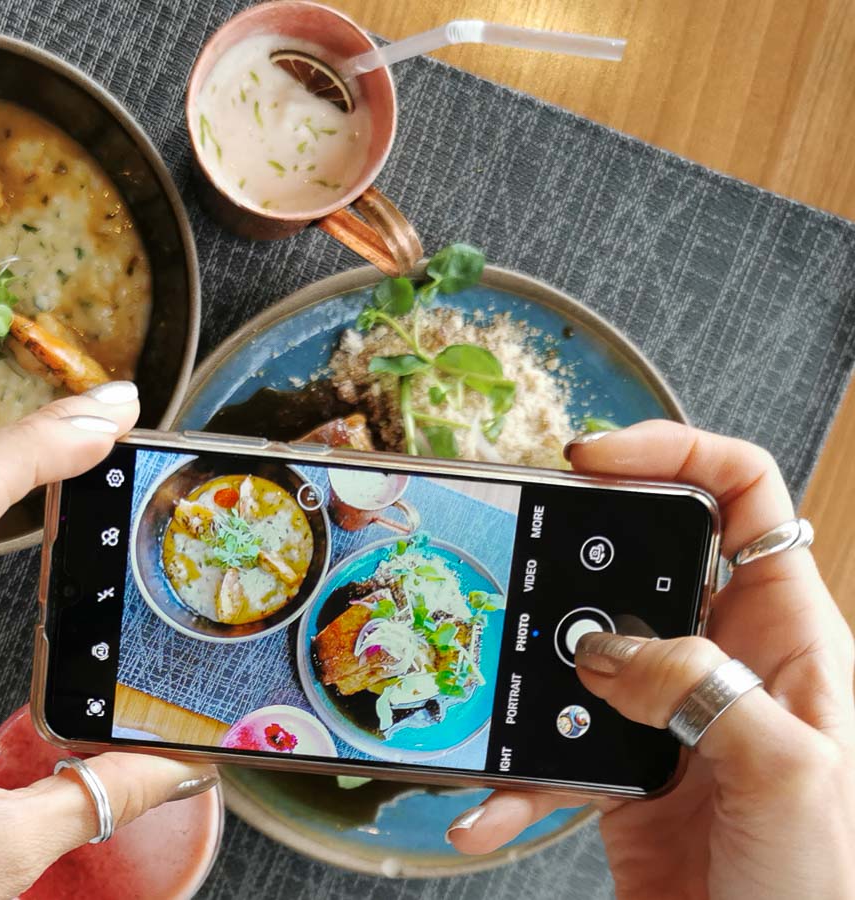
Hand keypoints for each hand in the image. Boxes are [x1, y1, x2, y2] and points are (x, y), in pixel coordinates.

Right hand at [445, 421, 854, 899]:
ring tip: (488, 696)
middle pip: (637, 565)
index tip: (593, 457)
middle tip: (516, 567)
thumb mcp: (788, 774)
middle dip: (571, 564)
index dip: (674, 451)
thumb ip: (702, 690)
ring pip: (579, 655)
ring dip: (526, 677)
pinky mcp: (623, 771)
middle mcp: (724, 661)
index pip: (743, 497)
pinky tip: (493, 804)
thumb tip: (608, 651)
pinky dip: (514, 775)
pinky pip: (553, 747)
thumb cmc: (829, 891)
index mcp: (787, 635)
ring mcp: (668, 716)